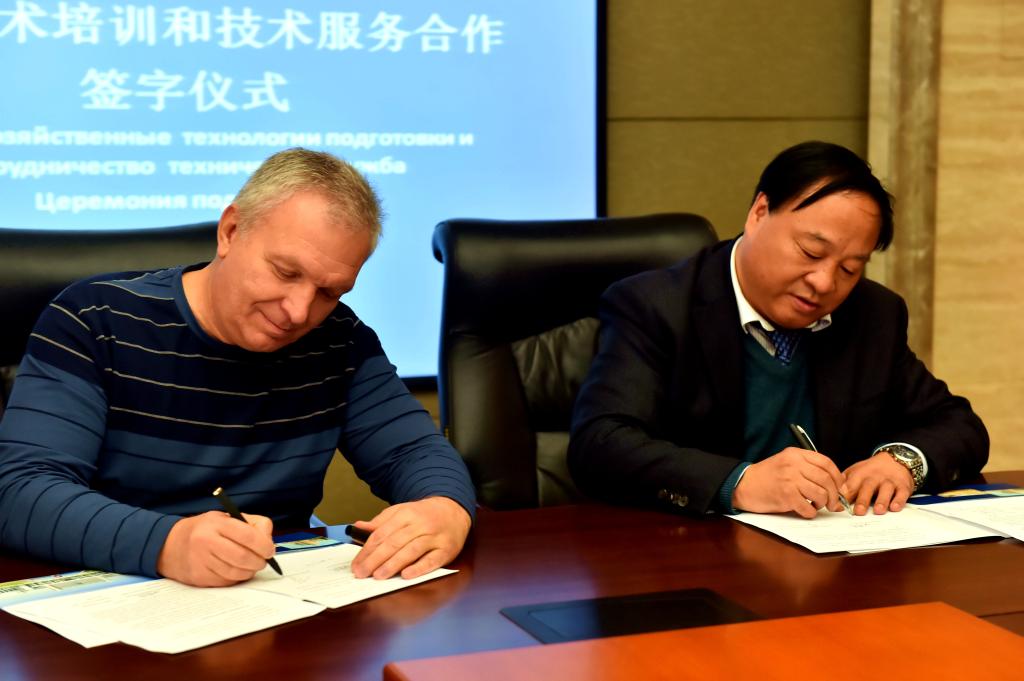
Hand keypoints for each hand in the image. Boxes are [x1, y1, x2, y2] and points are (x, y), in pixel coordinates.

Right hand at [156, 511, 275, 586]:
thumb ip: (251, 525)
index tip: (269, 550)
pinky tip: (235, 571)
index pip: (248, 536)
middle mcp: (206, 541)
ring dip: (249, 572)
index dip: (264, 545)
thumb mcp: (226, 518)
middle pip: (243, 557)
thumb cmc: (205, 530)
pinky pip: (226, 582)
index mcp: (216, 523)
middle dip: (259, 562)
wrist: (169, 544)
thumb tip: (269, 542)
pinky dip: (236, 578)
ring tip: (250, 565)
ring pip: (236, 573)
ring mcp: (201, 561)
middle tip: (262, 561)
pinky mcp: (199, 577)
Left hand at [350, 496, 470, 579]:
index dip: (367, 550)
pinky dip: (419, 568)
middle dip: (375, 559)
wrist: (454, 510)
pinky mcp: (446, 549)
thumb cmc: (424, 515)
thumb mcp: (402, 511)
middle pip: (394, 542)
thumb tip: (358, 528)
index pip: (382, 533)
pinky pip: (432, 560)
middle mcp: (420, 524)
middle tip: (362, 573)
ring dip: (393, 564)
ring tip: (378, 576)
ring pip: (411, 550)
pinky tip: (407, 575)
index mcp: (406, 514)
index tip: (356, 564)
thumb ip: (380, 522)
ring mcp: (434, 537)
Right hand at [732, 447, 847, 518]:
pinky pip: (808, 508)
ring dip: (822, 504)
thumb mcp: (786, 463)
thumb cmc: (766, 476)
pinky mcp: (785, 496)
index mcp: (795, 454)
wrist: (743, 485)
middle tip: (833, 504)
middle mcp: (793, 465)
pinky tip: (805, 510)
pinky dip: (810, 512)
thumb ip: (807, 469)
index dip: (837, 477)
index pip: (826, 463)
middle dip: (834, 495)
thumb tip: (835, 485)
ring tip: (816, 506)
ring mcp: (789, 480)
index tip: (839, 487)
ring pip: (821, 494)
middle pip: (827, 480)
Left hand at [843, 453, 913, 515]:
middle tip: (859, 512)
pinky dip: (899, 501)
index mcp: (860, 474)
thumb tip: (832, 495)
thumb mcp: (856, 471)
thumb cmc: (872, 470)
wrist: (896, 460)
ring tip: (878, 511)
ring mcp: (889, 482)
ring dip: (882, 501)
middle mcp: (875, 477)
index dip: (845, 495)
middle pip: (868, 488)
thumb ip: (845, 483)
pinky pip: (902, 494)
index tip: (840, 505)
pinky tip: (895, 508)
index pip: (851, 485)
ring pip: (886, 491)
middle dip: (863, 500)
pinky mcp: (903, 486)